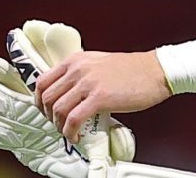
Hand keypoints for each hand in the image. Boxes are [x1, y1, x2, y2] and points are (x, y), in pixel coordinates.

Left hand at [36, 51, 171, 140]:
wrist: (155, 70)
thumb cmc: (133, 69)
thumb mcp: (99, 63)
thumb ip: (81, 73)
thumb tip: (68, 92)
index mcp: (76, 60)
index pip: (43, 80)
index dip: (39, 100)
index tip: (46, 111)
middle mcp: (78, 69)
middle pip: (47, 97)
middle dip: (48, 116)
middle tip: (57, 124)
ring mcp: (88, 83)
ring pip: (58, 109)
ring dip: (59, 126)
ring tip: (68, 131)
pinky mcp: (100, 98)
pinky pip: (74, 119)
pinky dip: (70, 131)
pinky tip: (77, 135)